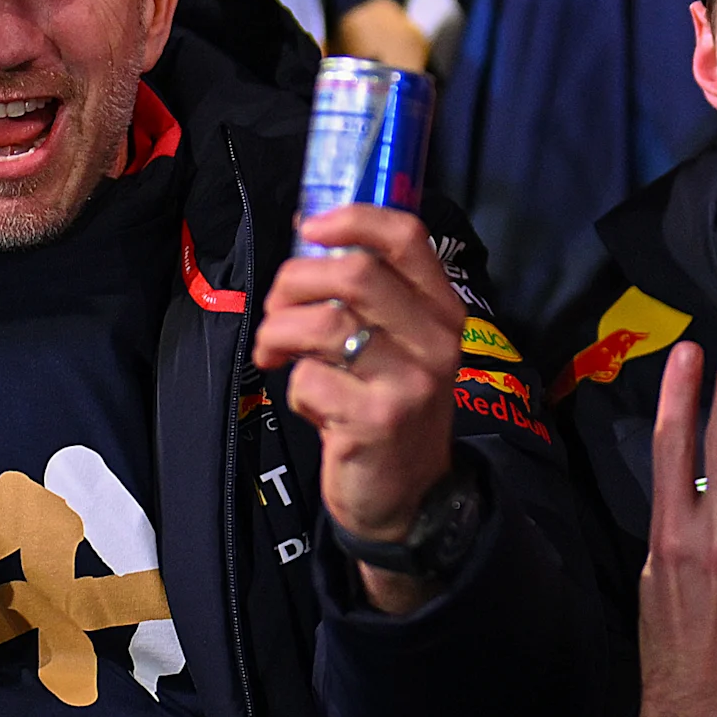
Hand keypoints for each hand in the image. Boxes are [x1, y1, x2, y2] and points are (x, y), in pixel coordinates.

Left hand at [252, 204, 467, 613]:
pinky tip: (309, 403)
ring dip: (280, 331)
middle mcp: (435, 341)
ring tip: (274, 351)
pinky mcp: (377, 421)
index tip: (310, 229)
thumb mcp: (398, 347)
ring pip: (325, 322)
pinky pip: (310, 379)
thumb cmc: (387, 407)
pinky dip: (293, 386)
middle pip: (355, 273)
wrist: (408, 498)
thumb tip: (306, 240)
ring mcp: (409, 383)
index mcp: (442, 311)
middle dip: (295, 281)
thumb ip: (368, 299)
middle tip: (277, 309)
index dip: (353, 219)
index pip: (407, 237)